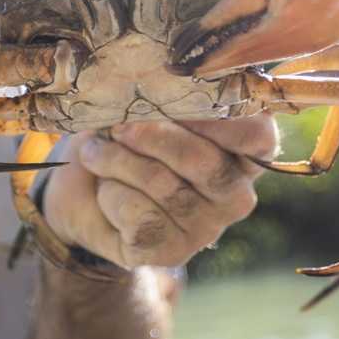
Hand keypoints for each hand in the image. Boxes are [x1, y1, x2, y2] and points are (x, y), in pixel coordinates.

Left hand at [42, 113, 277, 269]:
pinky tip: (105, 189)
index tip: (174, 99)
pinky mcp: (172, 251)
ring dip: (117, 161)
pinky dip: (110, 193)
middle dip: (153, 137)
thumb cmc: (124, 140)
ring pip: (164, 184)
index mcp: (242, 152)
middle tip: (118, 126)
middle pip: (206, 161)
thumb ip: (166, 99)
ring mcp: (207, 227)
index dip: (219, 118)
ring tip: (97, 153)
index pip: (257, 135)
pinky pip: (139, 214)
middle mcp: (235, 193)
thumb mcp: (146, 109)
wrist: (81, 193)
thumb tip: (158, 87)